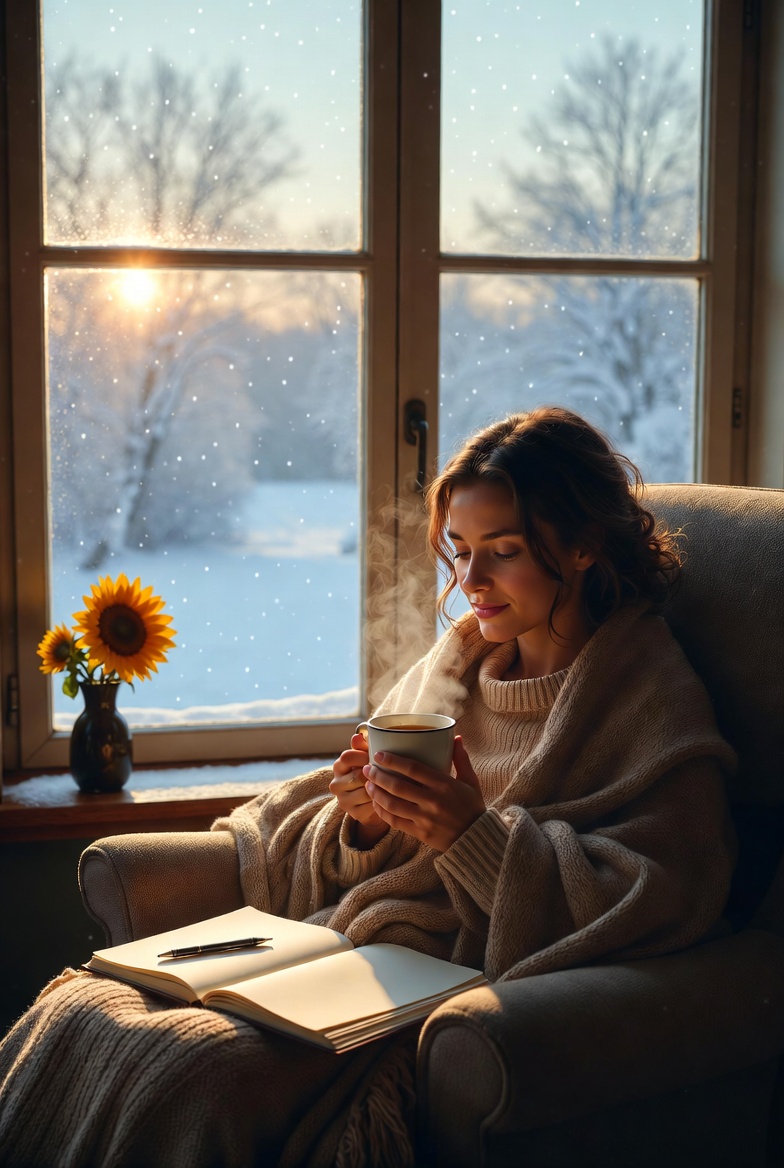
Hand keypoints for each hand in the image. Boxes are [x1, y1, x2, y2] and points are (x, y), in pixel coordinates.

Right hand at [330, 733, 389, 848]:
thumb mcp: (366, 759)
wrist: (370, 803)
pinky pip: (372, 806)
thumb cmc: (370, 774)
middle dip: (375, 774)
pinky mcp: (353, 814)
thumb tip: (358, 736)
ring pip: (366, 791)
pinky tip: (390, 797)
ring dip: (380, 788)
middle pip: (358, 776)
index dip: (363, 756)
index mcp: (338, 766)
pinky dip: (383, 801)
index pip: (346, 756)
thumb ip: (363, 747)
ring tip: (391, 785)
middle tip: (388, 773)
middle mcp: (336, 784)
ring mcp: (343, 800)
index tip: (376, 757)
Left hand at [362, 735, 484, 851]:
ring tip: (368, 784)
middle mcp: (432, 801)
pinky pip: (395, 821)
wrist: (476, 838)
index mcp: (444, 785)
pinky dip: (382, 812)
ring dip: (376, 793)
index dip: (393, 761)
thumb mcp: (471, 781)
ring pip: (393, 804)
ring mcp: (425, 818)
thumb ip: (461, 759)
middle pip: (398, 786)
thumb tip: (456, 737)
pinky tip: (376, 803)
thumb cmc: (472, 806)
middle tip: (367, 768)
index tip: (379, 754)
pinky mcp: (420, 833)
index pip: (413, 769)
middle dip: (378, 776)